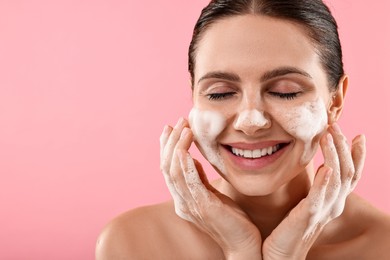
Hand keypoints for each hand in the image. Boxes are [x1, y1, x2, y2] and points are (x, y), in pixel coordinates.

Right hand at [160, 118, 261, 258]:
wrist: (243, 245)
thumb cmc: (231, 220)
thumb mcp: (213, 194)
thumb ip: (199, 179)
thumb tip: (192, 159)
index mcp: (183, 199)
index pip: (168, 169)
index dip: (167, 147)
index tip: (171, 128)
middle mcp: (182, 202)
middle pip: (166, 167)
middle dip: (170, 142)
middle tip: (177, 122)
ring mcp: (191, 205)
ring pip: (173, 171)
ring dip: (177, 147)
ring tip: (184, 128)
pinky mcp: (203, 207)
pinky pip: (188, 182)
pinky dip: (184, 164)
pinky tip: (185, 149)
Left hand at [262, 123, 365, 259]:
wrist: (279, 254)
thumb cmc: (289, 227)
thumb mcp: (307, 204)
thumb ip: (315, 188)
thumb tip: (318, 166)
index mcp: (333, 201)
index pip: (352, 175)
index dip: (358, 156)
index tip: (359, 135)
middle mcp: (333, 206)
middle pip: (348, 171)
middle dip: (343, 146)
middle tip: (336, 125)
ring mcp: (323, 211)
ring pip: (338, 178)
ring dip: (335, 154)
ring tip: (329, 135)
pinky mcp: (308, 216)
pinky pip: (321, 197)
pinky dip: (326, 181)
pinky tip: (326, 167)